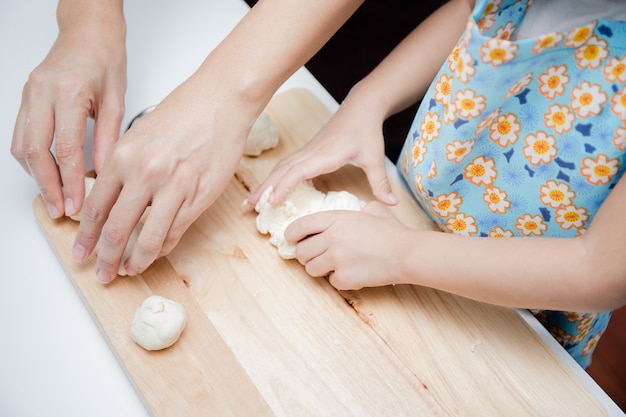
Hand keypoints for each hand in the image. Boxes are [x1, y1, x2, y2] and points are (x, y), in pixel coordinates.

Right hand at [11, 21, 125, 218]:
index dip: (70, 181)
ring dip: (36, 176)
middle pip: (36, 152)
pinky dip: (31, 159)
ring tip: (55, 197)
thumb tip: (106, 174)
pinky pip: (20, 135)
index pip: (66, 149)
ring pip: (22, 145)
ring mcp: (29, 94)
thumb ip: (109, 139)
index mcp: (70, 93)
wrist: (87, 32)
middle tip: (61, 209)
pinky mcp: (25, 97)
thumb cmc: (105, 60)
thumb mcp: (117, 101)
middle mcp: (43, 93)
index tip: (77, 204)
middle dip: (48, 186)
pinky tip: (46, 174)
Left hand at [71, 76, 254, 282]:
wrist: (220, 101)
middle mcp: (144, 174)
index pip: (96, 208)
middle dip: (105, 258)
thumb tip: (112, 200)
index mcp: (123, 157)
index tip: (80, 252)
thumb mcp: (139, 136)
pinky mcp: (198, 196)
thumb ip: (123, 168)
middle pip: (117, 230)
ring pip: (148, 238)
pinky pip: (175, 231)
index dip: (86, 237)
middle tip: (102, 274)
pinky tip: (155, 253)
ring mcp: (173, 188)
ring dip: (135, 261)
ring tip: (129, 271)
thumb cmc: (182, 113)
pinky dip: (162, 247)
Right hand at [247, 92, 397, 206]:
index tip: (271, 202)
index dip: (283, 187)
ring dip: (265, 182)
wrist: (361, 107)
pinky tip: (269, 187)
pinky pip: (286, 164)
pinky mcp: (308, 150)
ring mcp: (307, 150)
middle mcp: (310, 152)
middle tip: (248, 205)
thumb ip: (381, 182)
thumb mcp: (374, 158)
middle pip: (281, 171)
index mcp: (324, 155)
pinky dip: (274, 176)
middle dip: (264, 188)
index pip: (297, 172)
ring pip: (280, 167)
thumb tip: (392, 204)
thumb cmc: (366, 131)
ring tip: (251, 200)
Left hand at [285, 201, 408, 289]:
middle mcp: (332, 238)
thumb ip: (355, 210)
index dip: (291, 234)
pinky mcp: (344, 278)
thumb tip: (353, 210)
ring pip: (311, 269)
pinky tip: (353, 272)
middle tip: (316, 256)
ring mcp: (336, 259)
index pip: (300, 226)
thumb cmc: (391, 231)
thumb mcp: (371, 210)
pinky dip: (339, 280)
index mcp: (336, 219)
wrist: (406, 253)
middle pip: (301, 251)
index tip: (291, 239)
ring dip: (320, 268)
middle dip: (306, 255)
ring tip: (335, 264)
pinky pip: (330, 281)